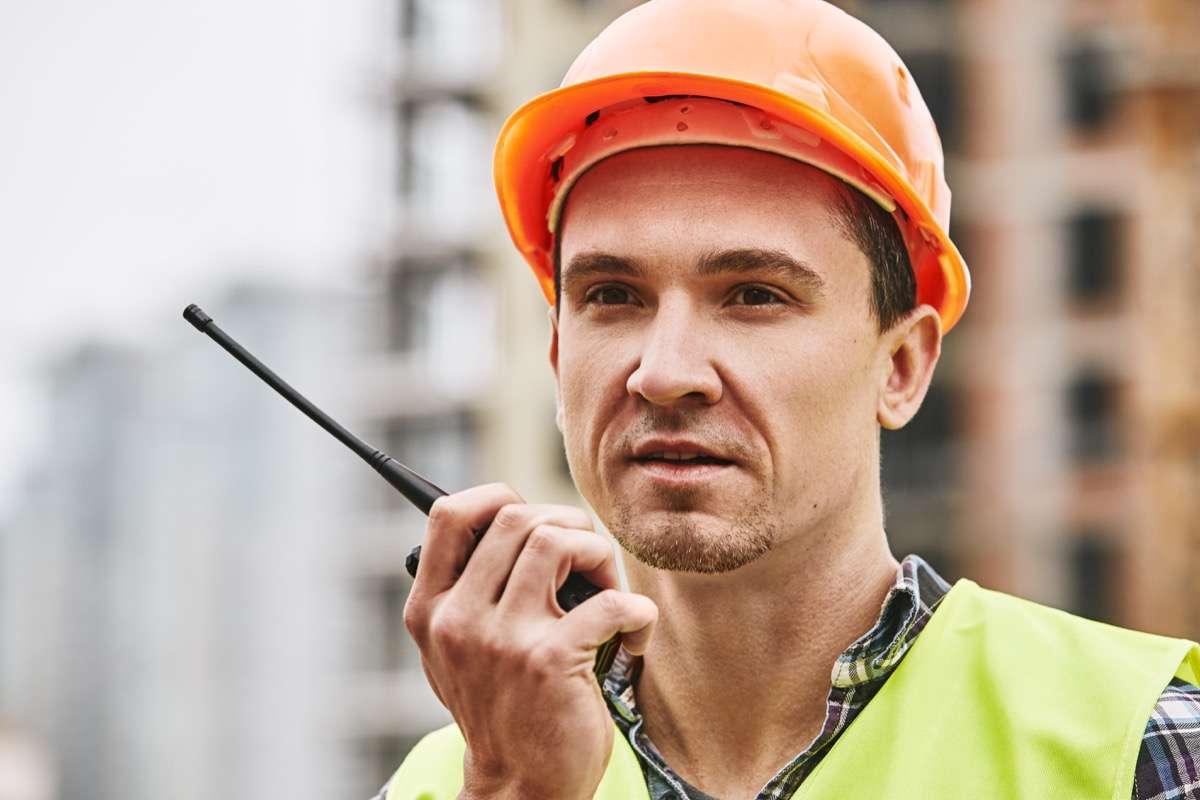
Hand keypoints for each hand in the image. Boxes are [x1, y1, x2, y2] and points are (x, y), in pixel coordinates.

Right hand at [403, 483, 657, 799]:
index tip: (532, 518)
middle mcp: (458, 619)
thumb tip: (509, 524)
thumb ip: (467, 594)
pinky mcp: (549, 661)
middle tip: (587, 561)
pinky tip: (634, 632)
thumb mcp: (456, 652)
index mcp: (432, 609)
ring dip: (598, 555)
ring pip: (557, 541)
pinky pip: (609, 601)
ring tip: (607, 588)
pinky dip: (637, 609)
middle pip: (516, 517)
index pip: (448, 515)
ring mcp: (502, 639)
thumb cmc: (501, 710)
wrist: (519, 786)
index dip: (496, 497)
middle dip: (567, 525)